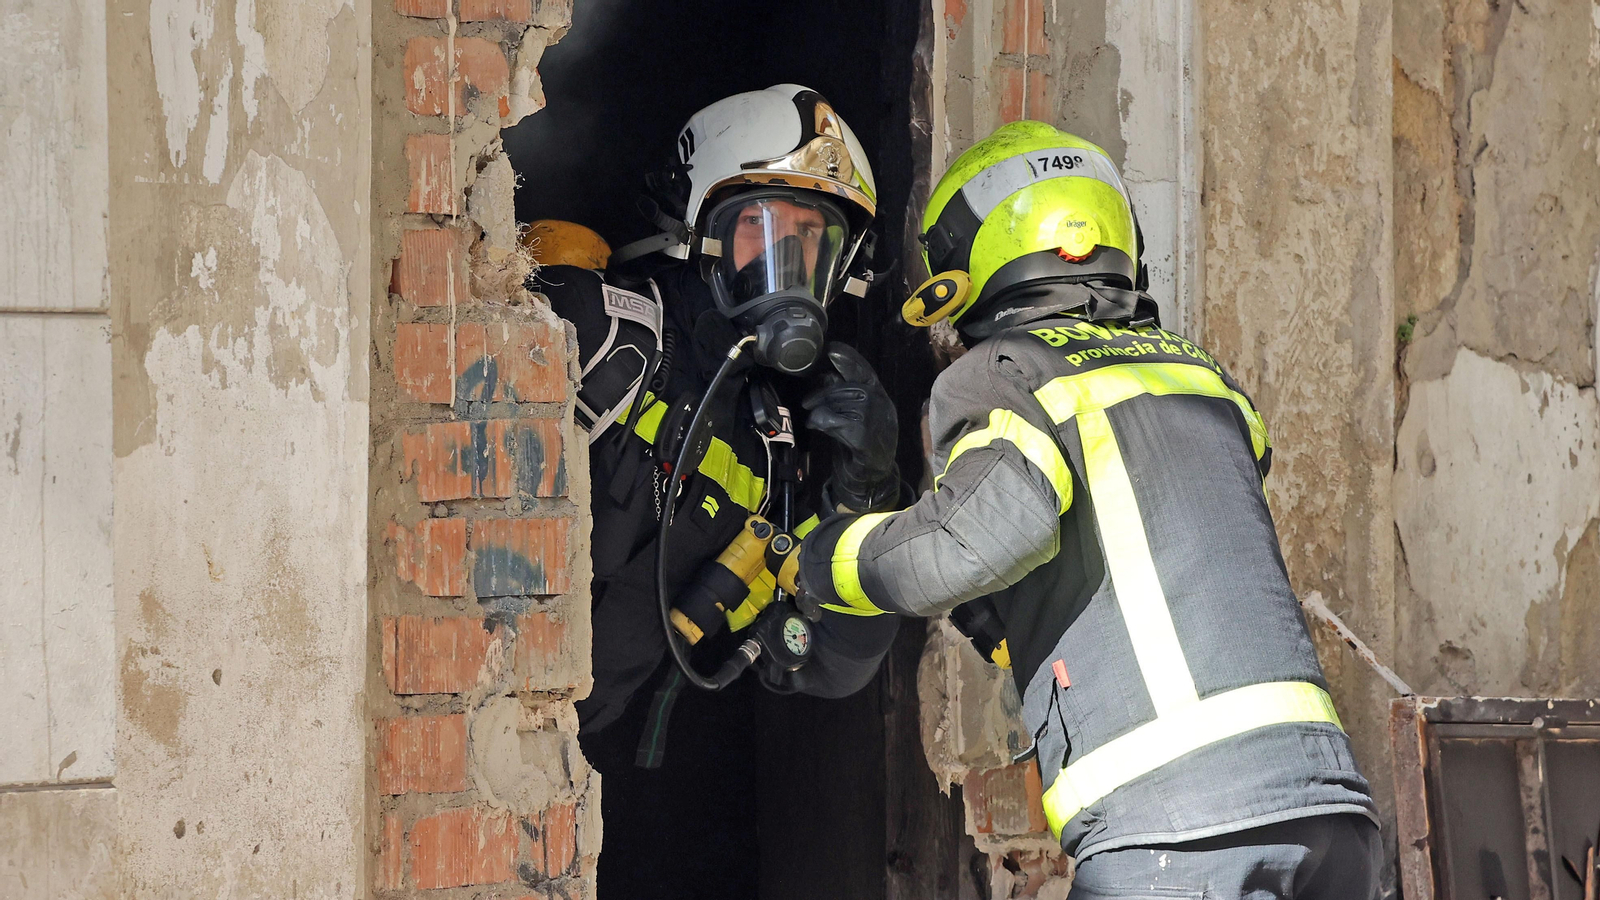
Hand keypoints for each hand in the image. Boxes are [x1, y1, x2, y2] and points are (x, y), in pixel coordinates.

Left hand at [803, 343, 899, 511]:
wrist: (872, 478)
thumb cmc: (859, 444)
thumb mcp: (852, 414)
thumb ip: (842, 395)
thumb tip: (823, 375)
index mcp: (879, 396)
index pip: (864, 370)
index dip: (847, 358)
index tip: (829, 350)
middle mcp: (881, 405)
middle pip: (847, 386)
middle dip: (822, 391)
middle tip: (806, 402)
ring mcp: (876, 421)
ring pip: (841, 402)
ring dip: (820, 408)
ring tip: (811, 416)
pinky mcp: (865, 438)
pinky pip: (836, 421)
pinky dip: (821, 421)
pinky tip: (815, 425)